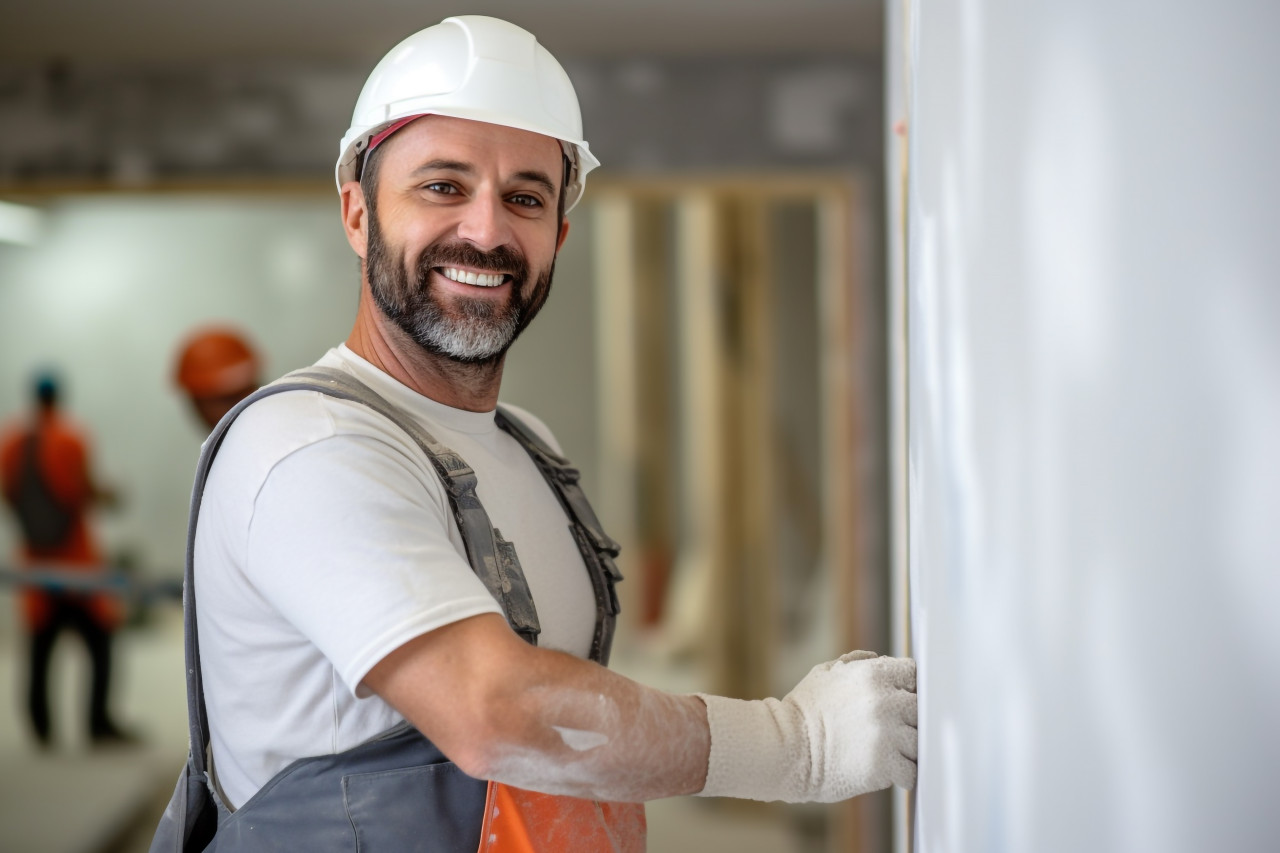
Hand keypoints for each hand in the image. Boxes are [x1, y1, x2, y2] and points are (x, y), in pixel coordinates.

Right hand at [696, 652, 916, 802]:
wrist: (785, 749)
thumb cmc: (803, 711)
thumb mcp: (825, 673)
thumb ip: (857, 662)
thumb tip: (879, 658)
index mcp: (874, 675)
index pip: (914, 675)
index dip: (907, 689)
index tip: (898, 702)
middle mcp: (885, 701)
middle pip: (922, 709)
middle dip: (909, 720)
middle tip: (893, 731)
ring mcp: (887, 734)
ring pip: (920, 742)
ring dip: (908, 749)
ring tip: (888, 753)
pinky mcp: (884, 766)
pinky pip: (912, 771)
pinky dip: (903, 774)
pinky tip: (888, 771)